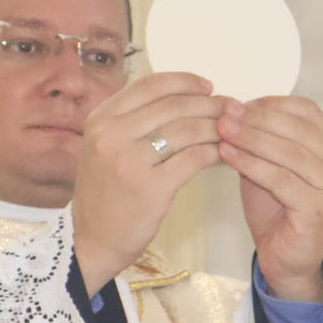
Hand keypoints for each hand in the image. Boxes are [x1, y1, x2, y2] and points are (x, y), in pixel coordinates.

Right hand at [73, 73, 224, 295]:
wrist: (91, 240)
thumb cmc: (105, 194)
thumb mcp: (104, 147)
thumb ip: (132, 122)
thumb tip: (183, 97)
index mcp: (100, 119)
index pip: (150, 85)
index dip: (184, 81)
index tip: (208, 86)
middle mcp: (111, 135)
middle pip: (173, 105)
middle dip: (209, 103)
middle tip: (232, 108)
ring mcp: (129, 161)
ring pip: (186, 130)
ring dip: (216, 127)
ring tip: (231, 130)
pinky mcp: (151, 188)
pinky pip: (193, 159)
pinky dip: (213, 153)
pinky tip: (223, 154)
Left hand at [216, 96, 322, 300]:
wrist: (285, 260)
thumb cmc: (277, 211)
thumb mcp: (268, 166)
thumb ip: (261, 140)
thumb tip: (235, 109)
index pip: (306, 112)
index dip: (271, 104)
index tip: (238, 104)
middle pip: (297, 130)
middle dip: (257, 119)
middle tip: (225, 115)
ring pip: (289, 153)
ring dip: (250, 139)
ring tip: (222, 131)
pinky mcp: (319, 209)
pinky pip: (280, 179)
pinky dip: (250, 164)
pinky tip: (227, 156)